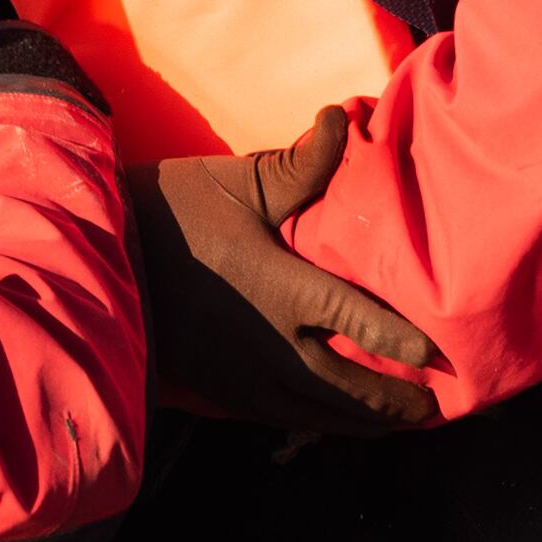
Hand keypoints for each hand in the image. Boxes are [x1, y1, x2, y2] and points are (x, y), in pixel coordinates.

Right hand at [129, 106, 448, 433]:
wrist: (99, 262)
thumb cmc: (169, 214)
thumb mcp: (235, 183)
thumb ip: (300, 164)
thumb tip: (343, 117)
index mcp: (283, 289)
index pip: (362, 323)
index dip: (407, 344)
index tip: (443, 357)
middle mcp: (272, 345)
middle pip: (351, 387)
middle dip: (398, 403)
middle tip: (439, 409)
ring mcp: (246, 376)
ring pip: (321, 412)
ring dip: (365, 422)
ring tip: (402, 424)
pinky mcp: (223, 392)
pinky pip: (285, 417)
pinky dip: (322, 423)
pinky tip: (339, 422)